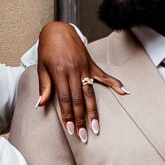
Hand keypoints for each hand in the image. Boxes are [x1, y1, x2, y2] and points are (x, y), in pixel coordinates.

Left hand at [35, 21, 124, 141]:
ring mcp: (85, 68)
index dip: (68, 116)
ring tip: (97, 127)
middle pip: (79, 100)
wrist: (58, 30)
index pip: (65, 99)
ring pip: (91, 93)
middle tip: (84, 135)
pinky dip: (115, 84)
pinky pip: (104, 76)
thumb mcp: (41, 67)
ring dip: (94, 112)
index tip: (71, 130)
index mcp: (60, 72)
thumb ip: (44, 86)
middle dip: (81, 119)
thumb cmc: (48, 49)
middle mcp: (74, 71)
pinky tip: (124, 92)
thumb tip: (40, 104)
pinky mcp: (91, 65)